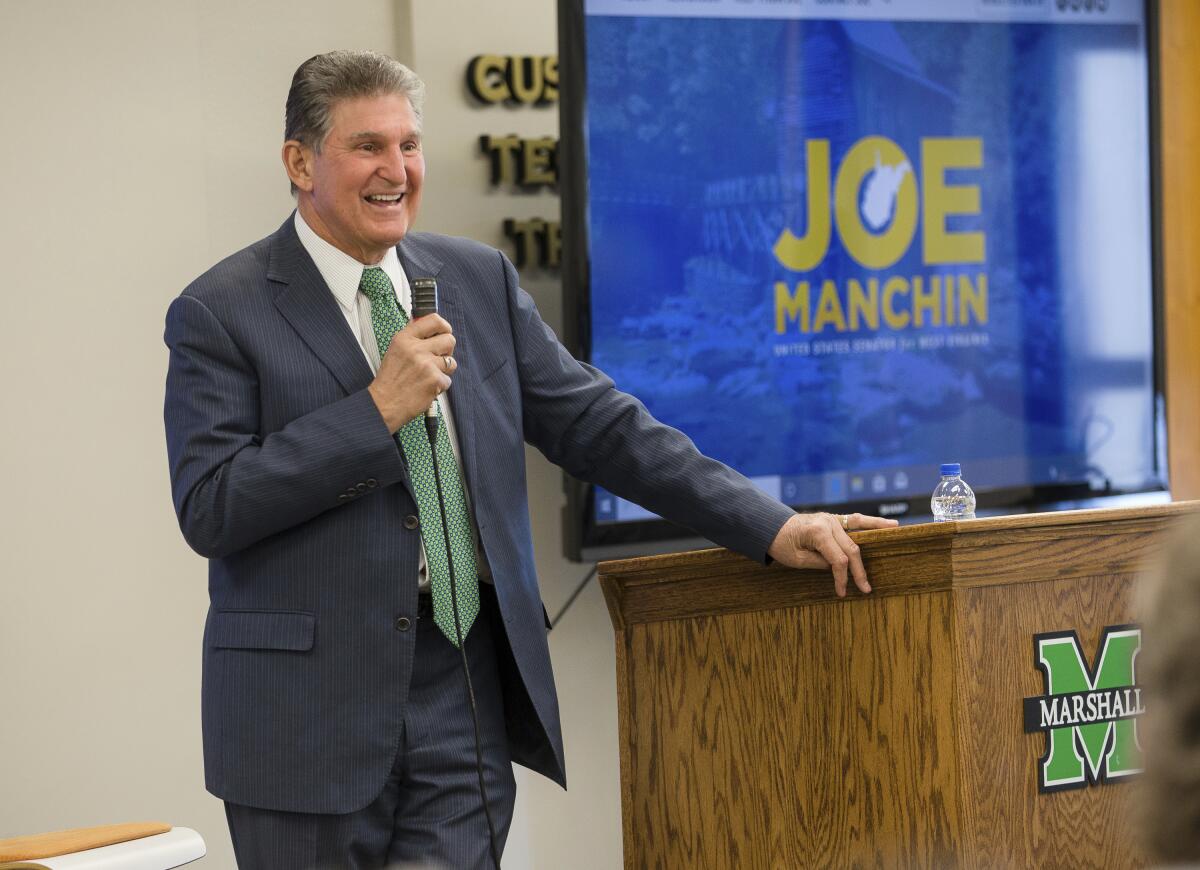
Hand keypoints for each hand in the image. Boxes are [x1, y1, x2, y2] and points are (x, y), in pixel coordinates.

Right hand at [367, 314, 456, 431]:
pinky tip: (426, 388)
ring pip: (451, 361)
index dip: (444, 326)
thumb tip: (432, 329)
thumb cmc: (390, 380)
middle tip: (437, 359)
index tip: (444, 332)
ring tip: (429, 376)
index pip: (434, 320)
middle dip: (447, 350)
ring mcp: (426, 364)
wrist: (384, 404)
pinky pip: (448, 380)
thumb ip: (413, 338)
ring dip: (444, 370)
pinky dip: (440, 386)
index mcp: (405, 338)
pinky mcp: (434, 380)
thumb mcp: (395, 350)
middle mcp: (416, 348)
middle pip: (449, 339)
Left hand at [767, 512, 898, 597]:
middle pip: (851, 549)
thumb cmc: (781, 544)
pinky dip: (872, 522)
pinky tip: (889, 524)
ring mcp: (832, 519)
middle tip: (866, 589)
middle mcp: (828, 522)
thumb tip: (838, 568)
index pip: (838, 559)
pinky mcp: (834, 520)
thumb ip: (819, 563)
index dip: (842, 578)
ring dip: (877, 533)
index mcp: (817, 531)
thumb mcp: (795, 559)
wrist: (770, 527)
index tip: (842, 593)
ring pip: (859, 530)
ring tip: (897, 531)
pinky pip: (856, 521)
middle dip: (859, 570)